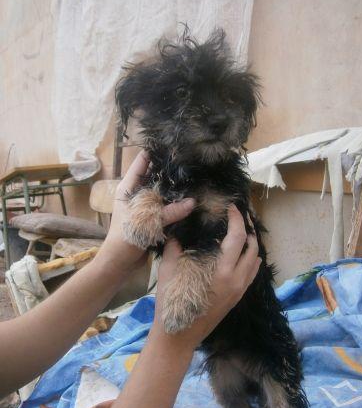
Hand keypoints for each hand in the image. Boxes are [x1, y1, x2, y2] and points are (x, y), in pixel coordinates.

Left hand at [95, 151, 194, 274]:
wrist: (119, 263)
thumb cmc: (126, 238)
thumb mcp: (147, 222)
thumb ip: (170, 211)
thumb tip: (193, 202)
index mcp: (128, 187)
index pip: (142, 161)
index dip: (156, 152)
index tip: (174, 144)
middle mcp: (137, 193)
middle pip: (155, 174)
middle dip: (170, 169)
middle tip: (191, 160)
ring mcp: (145, 205)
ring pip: (162, 190)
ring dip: (175, 187)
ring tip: (195, 176)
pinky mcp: (152, 218)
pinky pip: (166, 206)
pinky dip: (176, 202)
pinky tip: (192, 198)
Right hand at [151, 205, 261, 351]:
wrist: (179, 336)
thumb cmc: (171, 303)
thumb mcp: (170, 271)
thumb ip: (175, 247)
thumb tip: (178, 228)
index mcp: (222, 271)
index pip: (237, 237)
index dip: (237, 219)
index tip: (232, 208)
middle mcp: (236, 279)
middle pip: (252, 247)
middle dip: (248, 229)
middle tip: (240, 217)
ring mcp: (240, 290)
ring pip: (256, 261)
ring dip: (251, 244)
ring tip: (242, 233)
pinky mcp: (238, 297)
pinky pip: (252, 274)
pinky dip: (251, 260)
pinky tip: (242, 254)